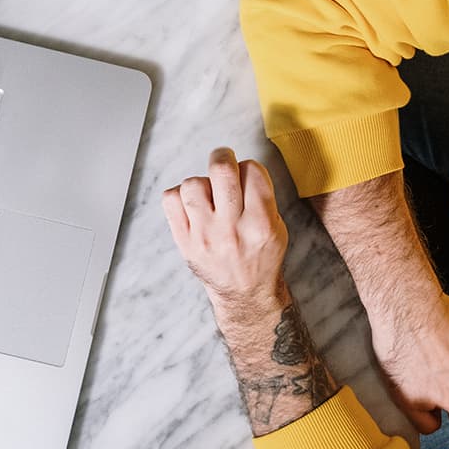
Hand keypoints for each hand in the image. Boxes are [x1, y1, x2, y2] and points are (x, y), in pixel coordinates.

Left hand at [162, 147, 288, 322]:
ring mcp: (204, 235)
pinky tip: (193, 205)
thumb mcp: (277, 227)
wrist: (244, 292)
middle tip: (224, 160)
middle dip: (223, 156)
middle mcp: (232, 229)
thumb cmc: (260, 256)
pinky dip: (180, 196)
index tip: (246, 175)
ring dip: (202, 182)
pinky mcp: (184, 241)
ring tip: (210, 194)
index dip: (249, 167)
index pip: (252, 171)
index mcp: (261, 223)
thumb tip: (239, 167)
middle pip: (221, 170)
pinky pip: (171, 200)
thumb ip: (262, 197)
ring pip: (192, 183)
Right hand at [370, 291, 448, 433]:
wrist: (408, 308)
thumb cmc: (440, 312)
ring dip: (437, 407)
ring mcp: (432, 402)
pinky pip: (421, 423)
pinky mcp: (407, 401)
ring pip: (441, 420)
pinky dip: (421, 415)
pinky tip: (417, 399)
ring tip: (427, 386)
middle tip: (445, 381)